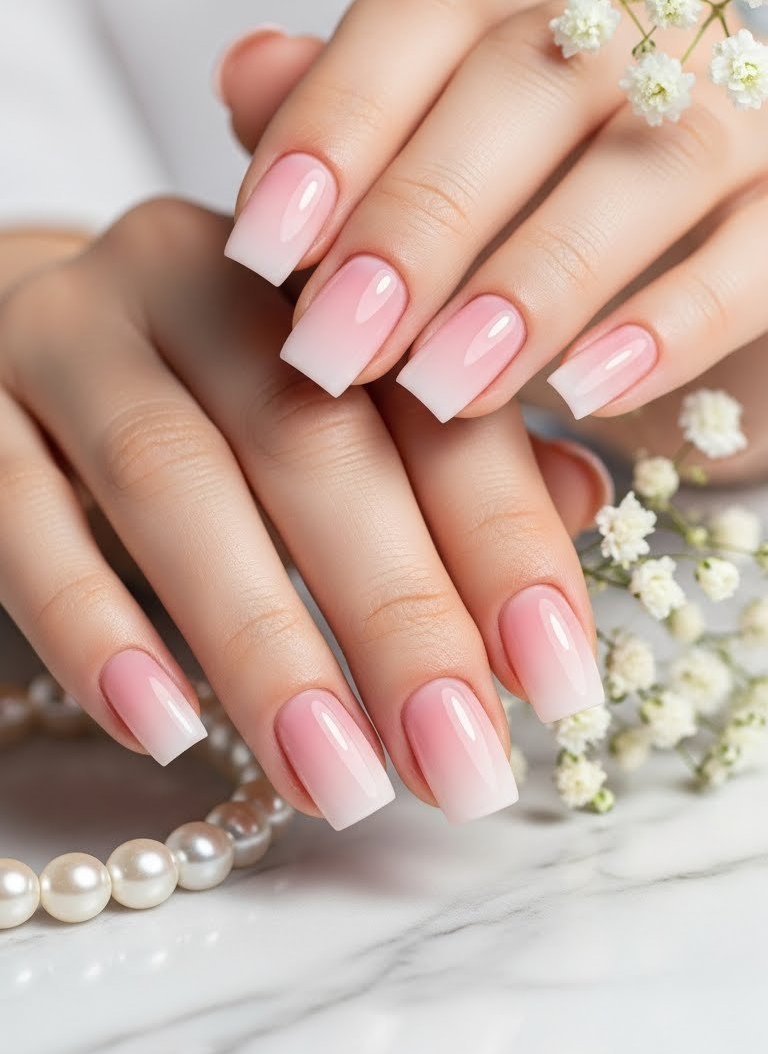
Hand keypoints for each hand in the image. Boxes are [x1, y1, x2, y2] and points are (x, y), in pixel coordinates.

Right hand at [0, 198, 607, 827]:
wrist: (0, 336)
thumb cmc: (209, 400)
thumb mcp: (333, 409)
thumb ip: (453, 453)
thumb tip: (585, 500)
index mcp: (314, 273)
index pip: (428, 397)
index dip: (502, 535)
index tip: (557, 679)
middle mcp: (192, 276)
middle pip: (311, 437)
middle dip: (397, 611)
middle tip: (459, 761)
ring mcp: (64, 333)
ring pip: (169, 478)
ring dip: (263, 640)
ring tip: (335, 780)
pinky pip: (18, 515)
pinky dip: (93, 624)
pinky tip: (162, 725)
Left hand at [222, 0, 767, 443]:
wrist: (681, 316)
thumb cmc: (524, 246)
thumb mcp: (422, 198)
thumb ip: (344, 133)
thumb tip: (249, 68)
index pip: (424, 10)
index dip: (337, 119)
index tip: (261, 246)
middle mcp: (641, 25)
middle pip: (525, 81)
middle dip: (418, 219)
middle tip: (338, 343)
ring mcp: (735, 109)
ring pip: (646, 162)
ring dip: (533, 280)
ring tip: (442, 385)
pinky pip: (755, 252)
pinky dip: (669, 323)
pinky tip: (585, 393)